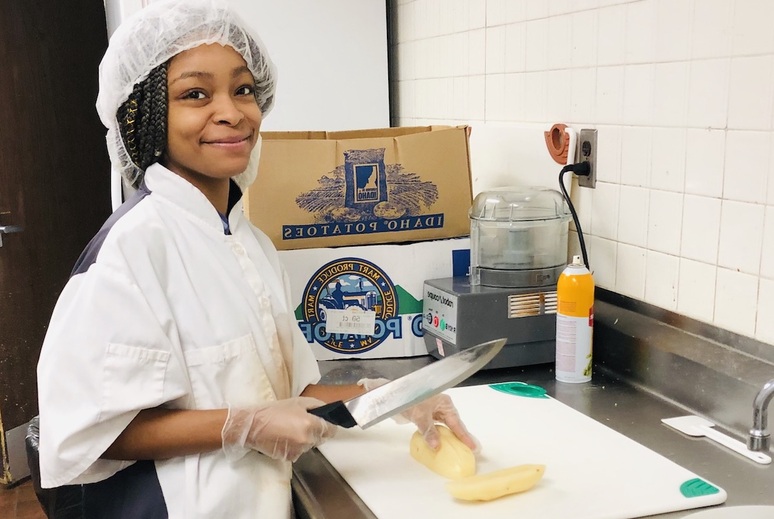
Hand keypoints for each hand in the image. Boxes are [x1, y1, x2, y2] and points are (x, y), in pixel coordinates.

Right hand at [221, 397, 336, 461]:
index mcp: (310, 424)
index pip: (331, 430)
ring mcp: (298, 451)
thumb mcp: (298, 401)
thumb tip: (328, 412)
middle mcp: (307, 440)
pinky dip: (295, 446)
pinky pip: (299, 452)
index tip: (324, 423)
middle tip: (303, 423)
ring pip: (310, 446)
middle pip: (321, 438)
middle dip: (316, 432)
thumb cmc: (274, 411)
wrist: (252, 426)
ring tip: (291, 430)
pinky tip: (285, 438)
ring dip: (305, 439)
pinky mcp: (289, 458)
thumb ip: (317, 406)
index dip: (329, 425)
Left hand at [357, 378, 478, 452]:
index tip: (473, 447)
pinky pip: (435, 428)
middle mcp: (441, 406)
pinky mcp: (425, 415)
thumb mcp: (421, 416)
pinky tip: (439, 443)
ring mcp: (433, 411)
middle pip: (453, 424)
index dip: (465, 436)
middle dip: (459, 437)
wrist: (392, 395)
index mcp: (445, 403)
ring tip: (456, 449)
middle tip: (468, 450)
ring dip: (448, 437)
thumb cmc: (409, 399)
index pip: (457, 422)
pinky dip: (438, 436)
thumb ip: (430, 431)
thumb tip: (437, 447)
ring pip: (444, 427)